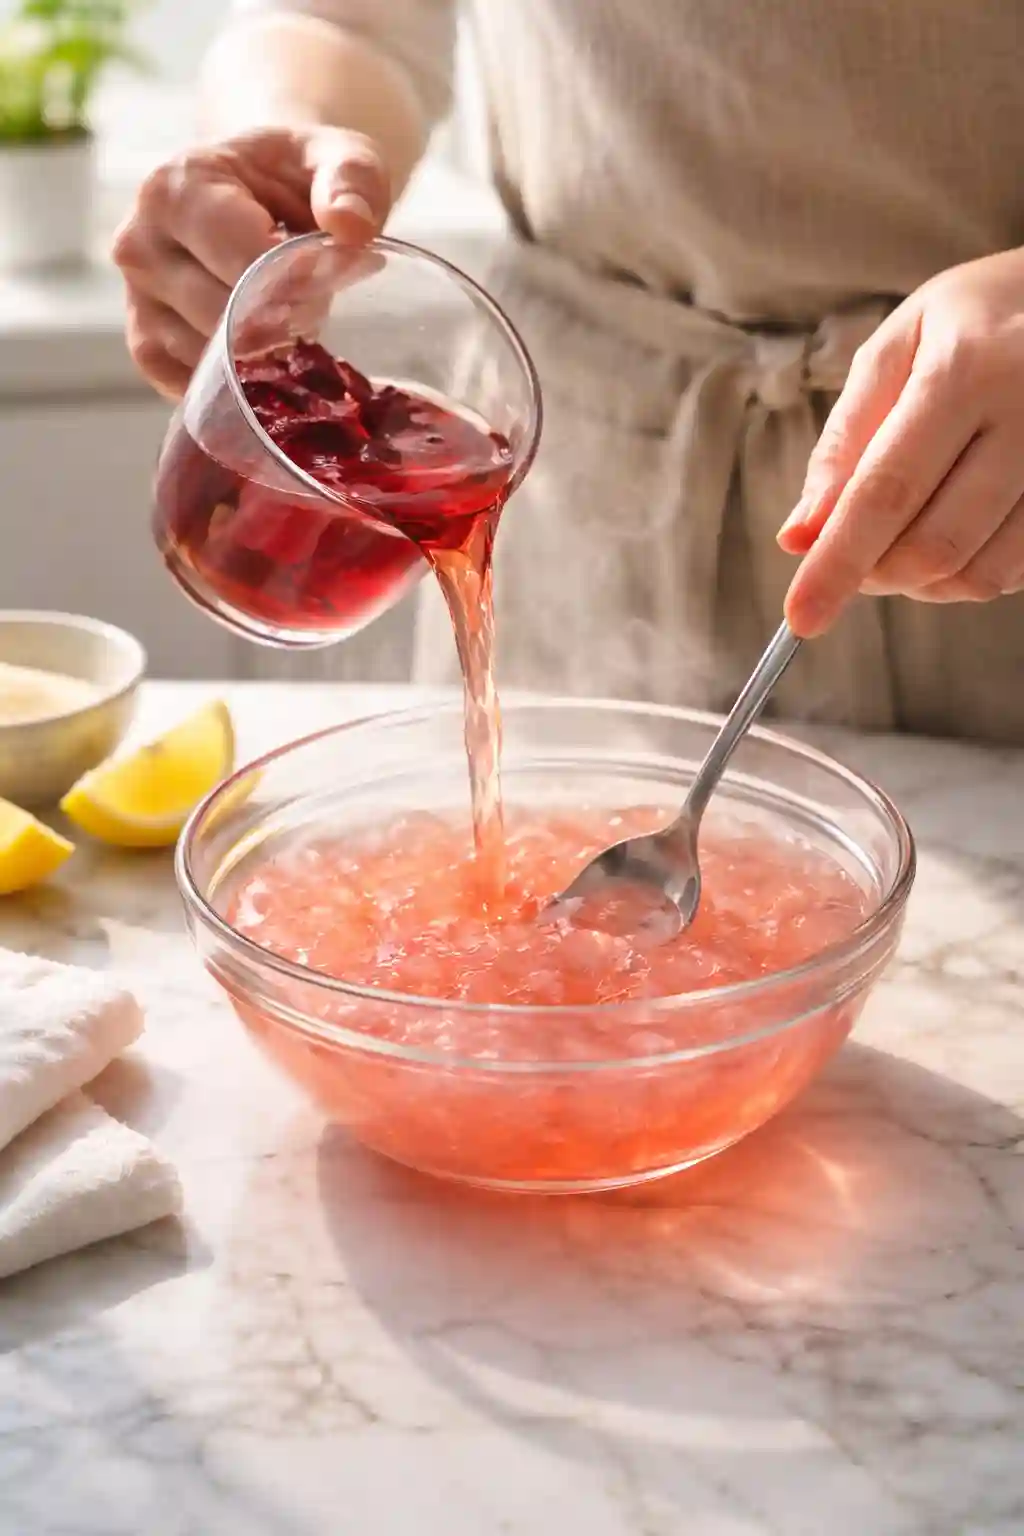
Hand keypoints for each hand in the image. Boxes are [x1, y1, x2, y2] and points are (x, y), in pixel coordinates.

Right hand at [112, 126, 391, 397]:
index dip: (297, 281)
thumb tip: (351, 227)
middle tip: (315, 303)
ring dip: (264, 357)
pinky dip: (239, 387)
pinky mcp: (147, 347)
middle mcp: (140, 245)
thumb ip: (352, 179)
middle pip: (224, 317)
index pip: (241, 261)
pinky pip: (195, 391)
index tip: (329, 276)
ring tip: (288, 318)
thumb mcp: (336, 156)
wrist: (259, 192)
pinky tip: (266, 358)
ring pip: (211, 361)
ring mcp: (137, 301)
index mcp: (175, 188)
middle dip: (283, 321)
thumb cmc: (296, 176)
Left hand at [779, 248, 1023, 634]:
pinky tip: (954, 528)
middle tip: (852, 558)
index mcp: (967, 369)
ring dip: (921, 582)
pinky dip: (966, 573)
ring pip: (980, 572)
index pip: (886, 493)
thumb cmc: (972, 320)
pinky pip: (1015, 570)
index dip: (837, 564)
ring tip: (901, 538)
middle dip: (875, 574)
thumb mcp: (895, 351)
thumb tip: (801, 536)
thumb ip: (844, 444)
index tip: (801, 617)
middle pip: (935, 544)